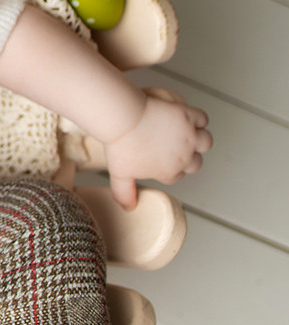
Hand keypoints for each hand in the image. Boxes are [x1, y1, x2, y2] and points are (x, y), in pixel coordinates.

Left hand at [102, 87, 211, 208]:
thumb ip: (125, 193)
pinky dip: (198, 118)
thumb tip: (128, 208)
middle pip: (195, 162)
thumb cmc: (120, 144)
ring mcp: (188, 136)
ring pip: (206, 142)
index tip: (163, 160)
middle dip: (189, 157)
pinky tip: (188, 117)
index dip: (171, 168)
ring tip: (189, 134)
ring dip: (199, 139)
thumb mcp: (120, 173)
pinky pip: (202, 119)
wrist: (123, 118)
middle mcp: (183, 157)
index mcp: (169, 172)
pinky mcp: (188, 116)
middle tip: (177, 148)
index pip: (178, 175)